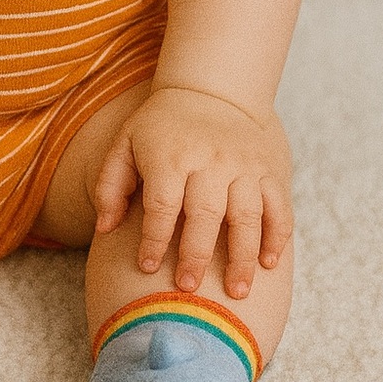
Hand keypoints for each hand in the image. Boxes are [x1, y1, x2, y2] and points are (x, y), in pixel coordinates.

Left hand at [93, 87, 292, 298]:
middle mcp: (210, 160)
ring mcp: (243, 165)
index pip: (162, 206)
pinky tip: (267, 263)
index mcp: (171, 156)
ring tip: (236, 290)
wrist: (209, 90)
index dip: (154, 240)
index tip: (148, 267)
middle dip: (196, 255)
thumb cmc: (160, 126)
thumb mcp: (125, 143)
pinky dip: (276, 237)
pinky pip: (278, 207)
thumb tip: (103, 229)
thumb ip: (111, 184)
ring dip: (243, 256)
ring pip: (247, 216)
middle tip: (188, 288)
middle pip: (205, 214)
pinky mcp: (269, 168)